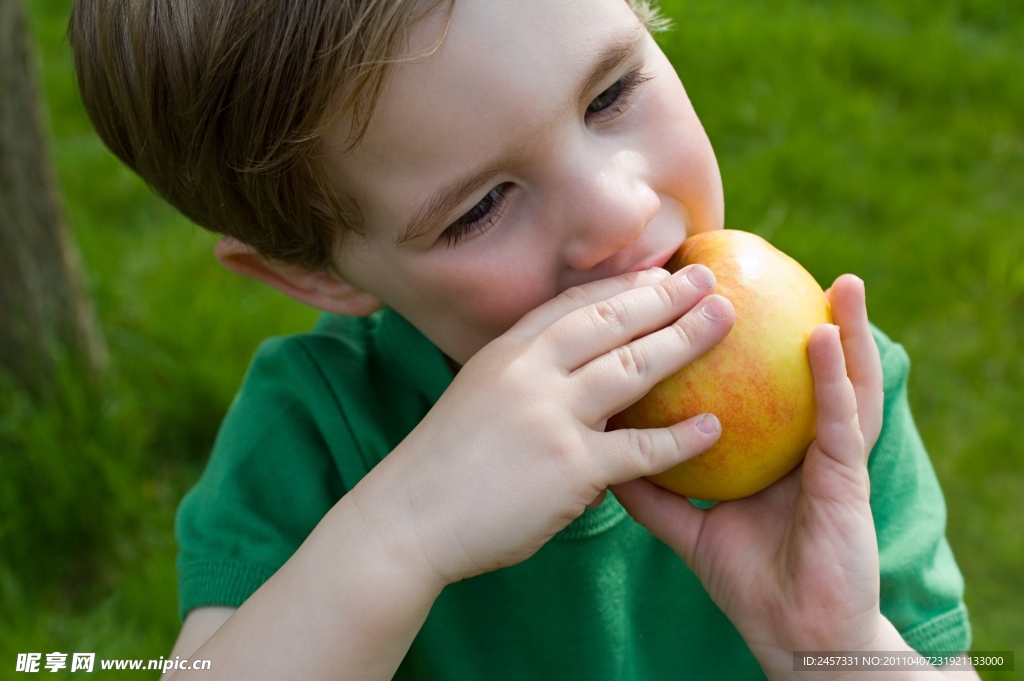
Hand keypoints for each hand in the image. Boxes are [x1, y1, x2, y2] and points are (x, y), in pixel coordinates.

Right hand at [345, 264, 734, 584]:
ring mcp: (550, 416)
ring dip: (685, 340)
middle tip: (709, 281)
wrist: (407, 520)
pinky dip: (679, 440)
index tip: (660, 271)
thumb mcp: (477, 397)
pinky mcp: (568, 467)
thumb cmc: (443, 466)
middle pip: (610, 322)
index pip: (574, 305)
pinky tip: (714, 427)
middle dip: (665, 296)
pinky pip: (637, 448)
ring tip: (726, 321)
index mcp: (506, 352)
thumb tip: (575, 376)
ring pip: (631, 367)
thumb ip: (524, 378)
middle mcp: (529, 372)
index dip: (622, 285)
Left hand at [610, 274, 885, 675]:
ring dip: (845, 328)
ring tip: (840, 281)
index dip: (737, 344)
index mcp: (772, 452)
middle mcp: (805, 445)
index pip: (761, 386)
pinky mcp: (846, 480)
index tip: (709, 295)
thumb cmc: (751, 581)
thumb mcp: (691, 528)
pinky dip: (835, 376)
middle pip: (801, 372)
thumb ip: (654, 492)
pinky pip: (840, 420)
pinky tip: (824, 335)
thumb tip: (604, 459)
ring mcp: (831, 460)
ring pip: (843, 382)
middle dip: (793, 319)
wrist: (794, 635)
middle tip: (772, 271)